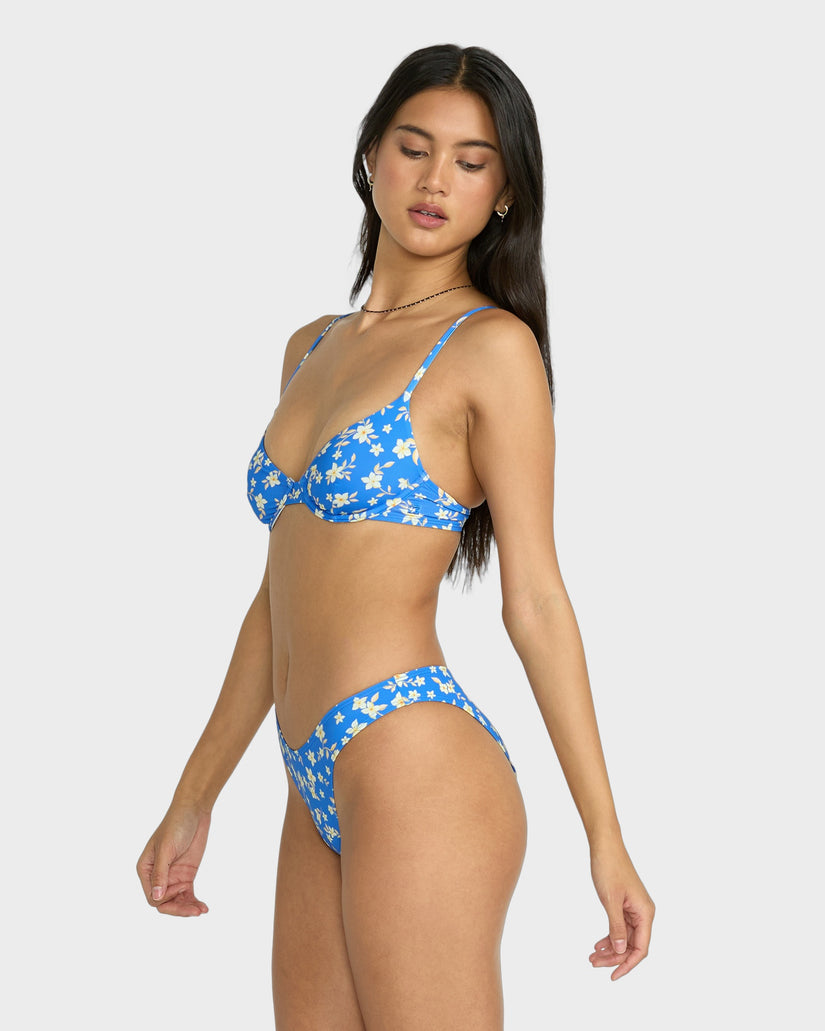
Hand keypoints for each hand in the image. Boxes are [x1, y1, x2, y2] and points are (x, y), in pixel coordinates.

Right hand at [137, 803, 210, 916]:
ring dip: (188, 908)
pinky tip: (203, 908)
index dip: (166, 898)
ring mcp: (172, 877)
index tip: (183, 884)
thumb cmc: (176, 825)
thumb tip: (156, 898)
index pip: (152, 897)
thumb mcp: (167, 848)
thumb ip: (161, 874)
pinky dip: (194, 903)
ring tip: (201, 910)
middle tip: (195, 911)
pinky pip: (187, 895)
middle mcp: (157, 877)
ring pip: (176, 902)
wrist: (194, 811)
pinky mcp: (186, 876)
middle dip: (179, 909)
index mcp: (146, 870)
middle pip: (164, 903)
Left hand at [589, 841, 654, 979]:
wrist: (605, 845)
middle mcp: (643, 912)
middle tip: (594, 964)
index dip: (628, 965)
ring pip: (624, 937)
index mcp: (645, 912)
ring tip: (592, 957)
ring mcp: (634, 909)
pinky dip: (609, 936)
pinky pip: (620, 927)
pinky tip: (598, 944)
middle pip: (632, 945)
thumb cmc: (609, 868)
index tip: (613, 976)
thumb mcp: (610, 900)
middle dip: (614, 958)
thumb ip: (616, 927)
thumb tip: (620, 949)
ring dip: (610, 949)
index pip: (641, 948)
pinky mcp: (625, 904)